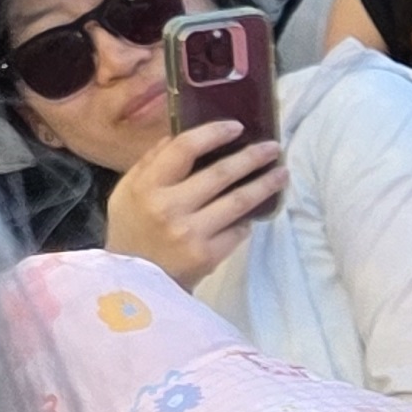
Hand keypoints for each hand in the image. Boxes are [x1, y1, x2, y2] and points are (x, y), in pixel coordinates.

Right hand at [102, 118, 285, 283]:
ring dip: (265, 185)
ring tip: (283, 173)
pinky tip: (258, 210)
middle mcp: (169, 208)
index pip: (184, 149)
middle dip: (252, 157)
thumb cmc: (132, 230)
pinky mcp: (208, 256)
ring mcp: (191, 233)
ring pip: (238, 202)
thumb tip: (181, 133)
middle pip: (220, 174)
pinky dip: (248, 219)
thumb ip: (152, 162)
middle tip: (274, 147)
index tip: (237, 127)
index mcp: (146, 186)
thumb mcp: (128, 192)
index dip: (213, 134)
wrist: (132, 284)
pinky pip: (238, 230)